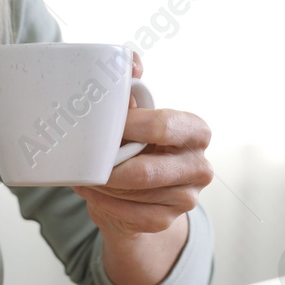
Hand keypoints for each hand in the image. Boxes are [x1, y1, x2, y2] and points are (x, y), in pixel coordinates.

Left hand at [72, 50, 212, 240]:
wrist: (139, 190)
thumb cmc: (137, 143)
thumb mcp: (136, 116)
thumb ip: (133, 89)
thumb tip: (132, 63)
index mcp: (196, 131)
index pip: (164, 126)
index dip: (129, 125)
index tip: (104, 126)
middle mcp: (199, 166)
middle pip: (146, 170)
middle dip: (110, 165)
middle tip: (87, 159)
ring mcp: (187, 198)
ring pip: (132, 193)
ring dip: (101, 184)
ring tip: (84, 172)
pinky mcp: (166, 221)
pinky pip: (128, 213)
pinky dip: (103, 202)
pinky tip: (92, 191)